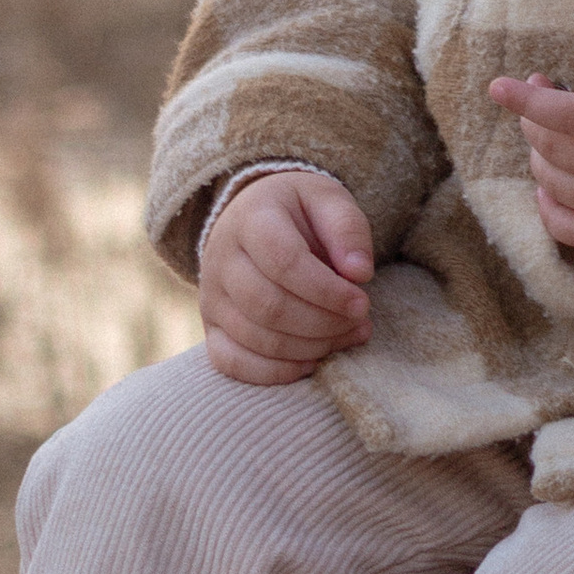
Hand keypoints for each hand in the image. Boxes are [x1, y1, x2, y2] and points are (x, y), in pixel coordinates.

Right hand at [198, 169, 373, 385]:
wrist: (253, 217)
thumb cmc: (299, 211)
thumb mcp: (327, 200)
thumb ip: (347, 230)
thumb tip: (360, 272)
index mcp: (251, 220)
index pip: (284, 262)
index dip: (327, 290)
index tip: (362, 303)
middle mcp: (222, 259)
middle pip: (268, 306)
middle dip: (323, 323)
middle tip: (359, 322)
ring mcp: (211, 297)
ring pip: (255, 338)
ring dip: (309, 347)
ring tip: (346, 336)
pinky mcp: (211, 327)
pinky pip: (231, 363)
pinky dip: (274, 372)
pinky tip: (311, 362)